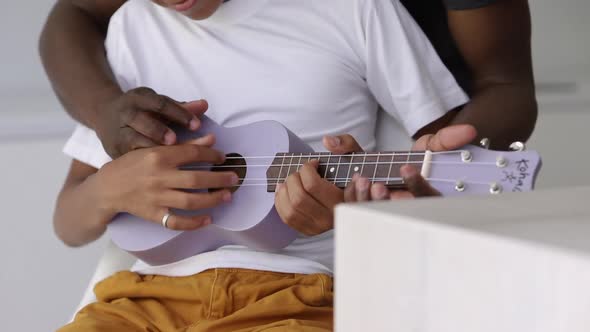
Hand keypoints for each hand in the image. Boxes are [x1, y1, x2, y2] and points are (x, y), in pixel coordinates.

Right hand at [93, 87, 207, 157]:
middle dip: (158, 130)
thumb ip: (180, 107)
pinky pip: (129, 159)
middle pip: (142, 121)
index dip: (179, 114)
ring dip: (151, 150)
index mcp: (138, 99)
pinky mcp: (114, 150)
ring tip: (168, 160)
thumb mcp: (157, 104)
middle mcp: (125, 114)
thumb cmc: (142, 110)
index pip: (160, 104)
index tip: (197, 124)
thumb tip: (204, 105)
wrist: (105, 116)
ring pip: (133, 142)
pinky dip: (142, 164)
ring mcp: (117, 133)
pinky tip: (159, 173)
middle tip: (174, 141)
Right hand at [96, 135, 238, 229]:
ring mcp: (156, 198)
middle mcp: (158, 177)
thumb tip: (211, 139)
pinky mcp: (153, 215)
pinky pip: (176, 222)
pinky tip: (208, 219)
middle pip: (195, 178)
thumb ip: (184, 145)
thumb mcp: (154, 149)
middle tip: (234, 178)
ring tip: (227, 196)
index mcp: (158, 156)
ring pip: (190, 200)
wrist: (107, 188)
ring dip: (212, 199)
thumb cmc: (132, 164)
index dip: (211, 154)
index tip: (222, 157)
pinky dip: (194, 222)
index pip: (191, 153)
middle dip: (218, 178)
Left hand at [274, 134, 362, 234]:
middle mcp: (331, 217)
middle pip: (298, 197)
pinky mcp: (309, 229)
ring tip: (292, 180)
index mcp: (343, 200)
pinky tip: (284, 190)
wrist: (360, 195)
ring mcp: (319, 226)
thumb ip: (345, 144)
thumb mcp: (355, 154)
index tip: (314, 163)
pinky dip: (281, 201)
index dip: (307, 169)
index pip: (312, 185)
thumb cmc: (353, 173)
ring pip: (290, 209)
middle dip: (294, 178)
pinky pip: (287, 218)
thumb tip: (327, 142)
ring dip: (285, 190)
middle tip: (302, 172)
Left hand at [344, 124, 477, 201]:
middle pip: (397, 212)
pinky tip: (353, 180)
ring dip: (365, 197)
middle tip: (377, 185)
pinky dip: (354, 194)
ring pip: (374, 212)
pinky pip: (359, 207)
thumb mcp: (434, 145)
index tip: (406, 169)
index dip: (417, 185)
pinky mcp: (369, 205)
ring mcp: (387, 208)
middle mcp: (408, 207)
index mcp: (428, 195)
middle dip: (385, 200)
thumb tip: (469, 130)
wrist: (400, 164)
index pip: (427, 197)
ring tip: (362, 179)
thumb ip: (448, 138)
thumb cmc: (421, 158)